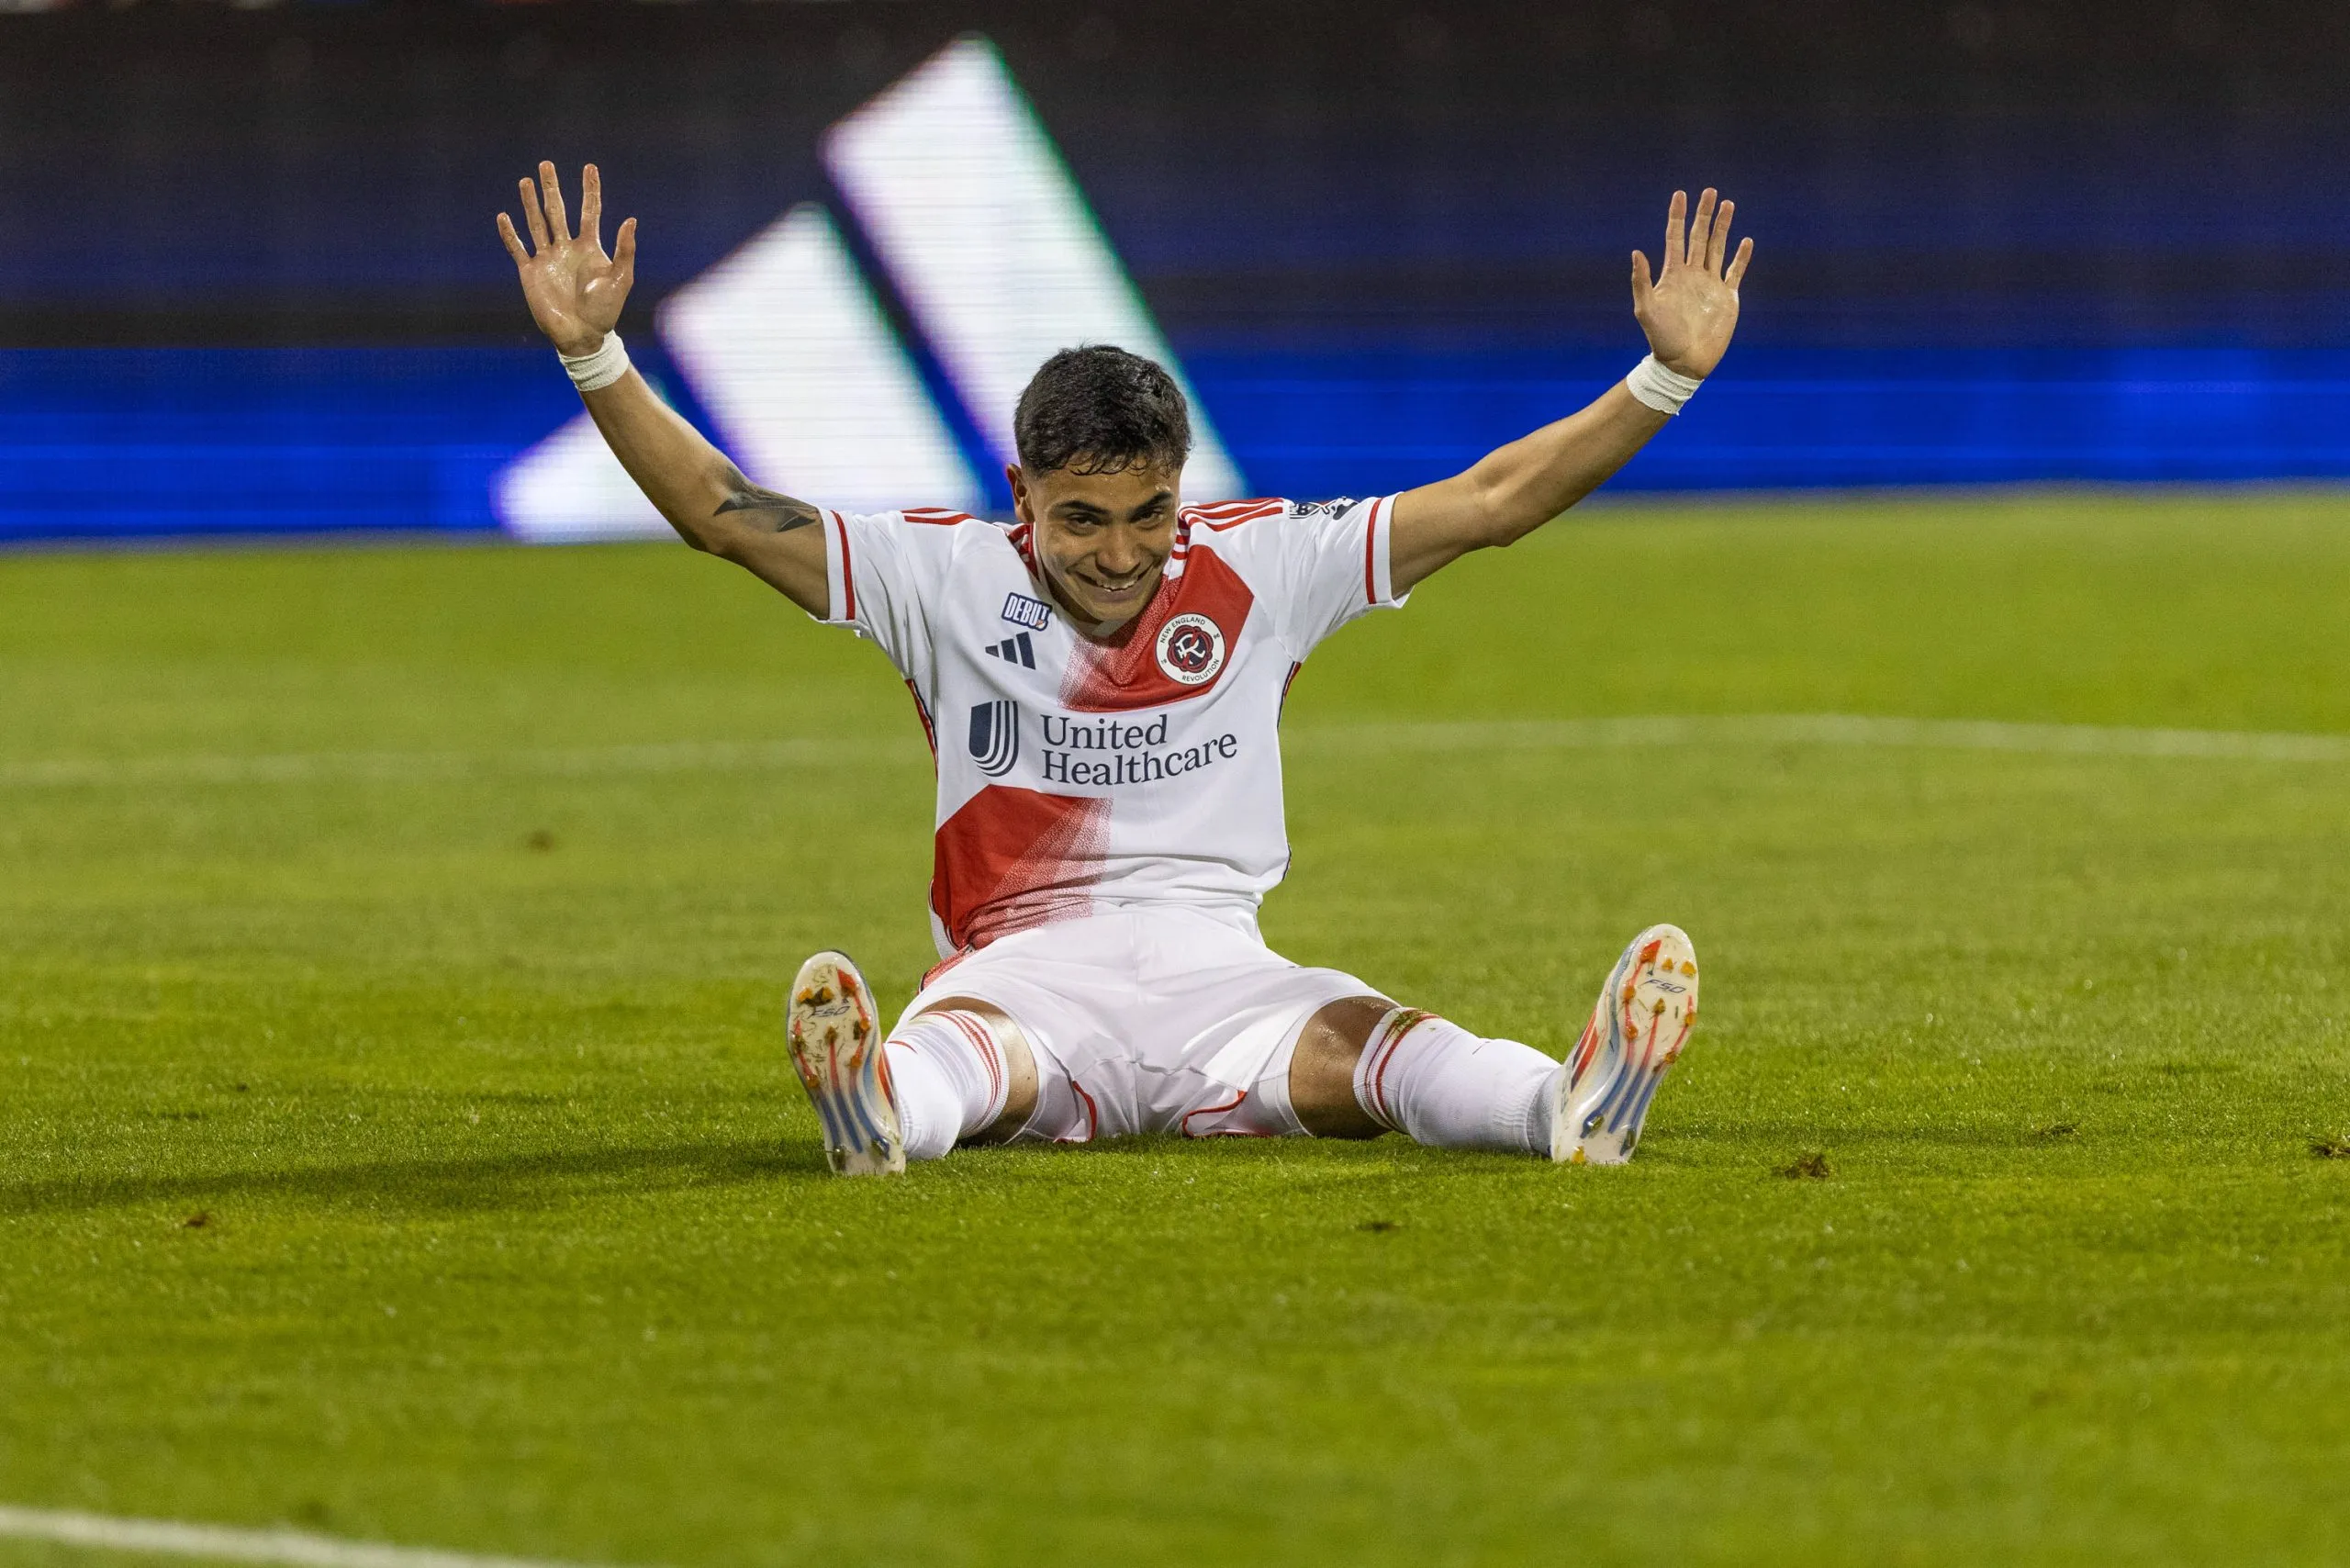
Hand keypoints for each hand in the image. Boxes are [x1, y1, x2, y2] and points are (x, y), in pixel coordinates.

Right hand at [497, 162, 636, 357]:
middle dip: (552, 188)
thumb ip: (625, 250)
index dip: (590, 189)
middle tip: (547, 165)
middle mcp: (566, 248)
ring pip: (537, 224)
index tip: (589, 167)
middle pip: (558, 211)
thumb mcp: (622, 279)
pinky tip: (504, 217)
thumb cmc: (606, 311)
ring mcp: (547, 259)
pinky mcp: (531, 272)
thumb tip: (631, 220)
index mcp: (589, 247)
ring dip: (530, 204)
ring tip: (525, 181)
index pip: (589, 211)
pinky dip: (510, 234)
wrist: (583, 336)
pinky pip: (518, 249)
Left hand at [1631, 188, 1751, 379]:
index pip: (1675, 237)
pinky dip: (1741, 257)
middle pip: (1699, 237)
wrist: (1684, 362)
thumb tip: (1636, 252)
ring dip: (1723, 227)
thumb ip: (1642, 281)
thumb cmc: (1661, 338)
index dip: (1677, 216)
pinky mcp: (1727, 297)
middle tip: (1710, 192)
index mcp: (1673, 274)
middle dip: (1704, 214)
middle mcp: (1692, 275)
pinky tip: (1746, 241)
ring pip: (1717, 248)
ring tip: (1728, 204)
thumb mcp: (1646, 309)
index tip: (1680, 194)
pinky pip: (1735, 271)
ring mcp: (1710, 284)